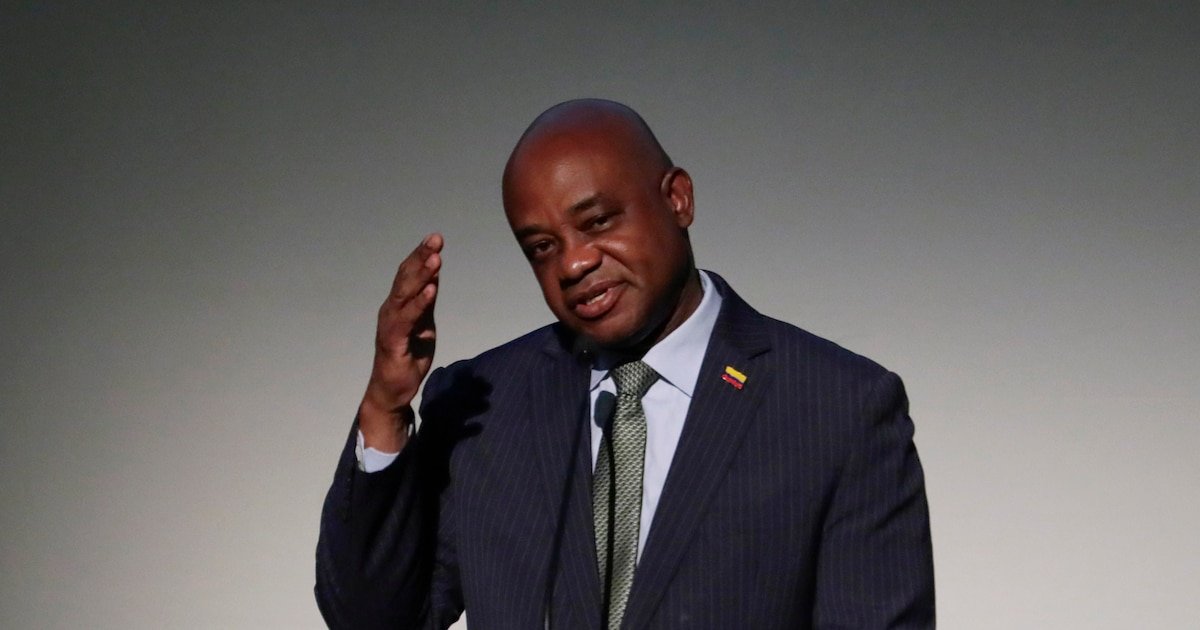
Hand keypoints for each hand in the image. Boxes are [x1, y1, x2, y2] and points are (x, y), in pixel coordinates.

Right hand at [359, 233, 442, 451]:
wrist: (392, 390)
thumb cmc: (407, 357)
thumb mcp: (423, 325)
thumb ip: (426, 303)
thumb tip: (434, 276)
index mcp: (398, 304)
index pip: (409, 274)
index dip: (420, 255)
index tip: (435, 238)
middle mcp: (390, 309)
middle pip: (406, 278)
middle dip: (421, 257)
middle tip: (436, 239)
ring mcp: (390, 324)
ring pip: (405, 294)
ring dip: (421, 275)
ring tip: (435, 258)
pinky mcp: (393, 341)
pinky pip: (407, 319)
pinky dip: (419, 303)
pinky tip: (432, 290)